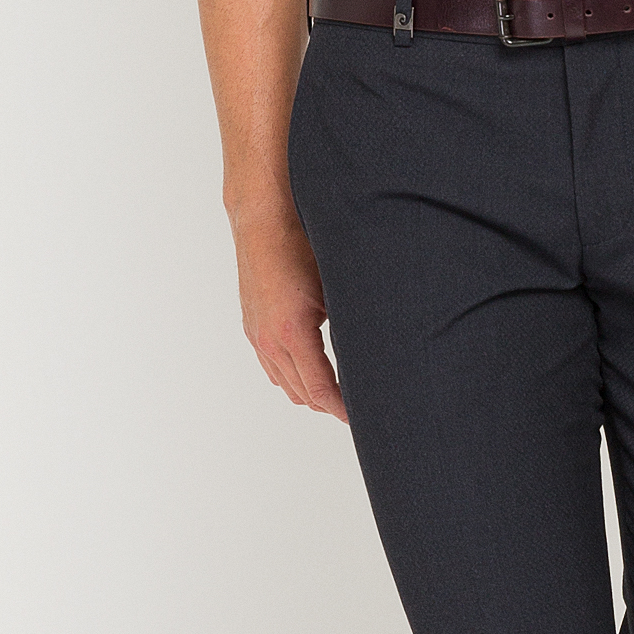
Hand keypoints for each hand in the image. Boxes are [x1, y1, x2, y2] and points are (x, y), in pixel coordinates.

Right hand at [233, 205, 346, 420]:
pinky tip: (313, 371)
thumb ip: (352, 324)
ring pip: (284, 384)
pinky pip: (271, 366)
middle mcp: (269, 340)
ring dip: (310, 393)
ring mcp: (257, 334)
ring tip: (341, 394)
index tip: (364, 417)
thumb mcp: (336, 285)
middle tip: (361, 408)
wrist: (262, 216)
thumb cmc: (303, 242)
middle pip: (302, 394)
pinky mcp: (252, 325)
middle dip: (330, 405)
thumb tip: (382, 351)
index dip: (343, 409)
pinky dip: (292, 377)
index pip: (320, 390)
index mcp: (293, 333)